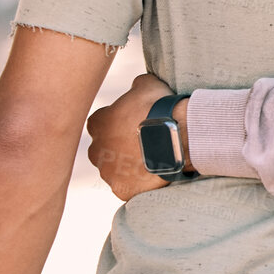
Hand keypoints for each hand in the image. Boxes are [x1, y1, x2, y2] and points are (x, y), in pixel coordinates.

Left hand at [85, 72, 175, 200]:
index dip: (117, 124)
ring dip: (128, 166)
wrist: (177, 134)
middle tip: (142, 143)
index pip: (100, 124)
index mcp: (97, 123)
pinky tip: (155, 173)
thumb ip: (136, 86)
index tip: (134, 124)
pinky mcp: (122, 189)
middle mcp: (96, 150)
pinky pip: (129, 187)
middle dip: (118, 147)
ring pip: (114, 170)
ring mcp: (108, 172)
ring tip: (153, 159)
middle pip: (103, 150)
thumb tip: (137, 84)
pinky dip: (139, 182)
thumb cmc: (160, 106)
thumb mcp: (147, 85)